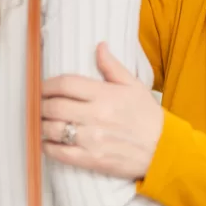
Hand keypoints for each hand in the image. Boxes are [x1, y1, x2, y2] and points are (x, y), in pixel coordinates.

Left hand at [41, 42, 163, 179]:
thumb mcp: (135, 86)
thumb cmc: (148, 117)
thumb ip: (113, 67)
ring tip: (45, 122)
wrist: (163, 149)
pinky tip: (50, 141)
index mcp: (106, 95)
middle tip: (42, 105)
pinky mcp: (90, 159)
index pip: (65, 84)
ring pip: (51, 129)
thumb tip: (99, 46)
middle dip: (41, 105)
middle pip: (53, 106)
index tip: (43, 87)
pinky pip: (58, 152)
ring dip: (42, 125)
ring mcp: (92, 139)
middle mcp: (96, 116)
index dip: (47, 84)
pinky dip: (47, 146)